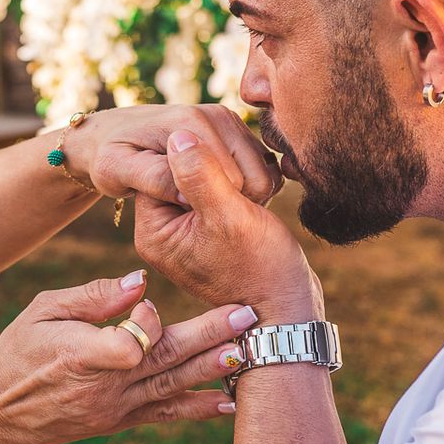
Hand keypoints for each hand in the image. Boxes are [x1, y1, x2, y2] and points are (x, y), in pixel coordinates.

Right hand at [0, 270, 256, 443]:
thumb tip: (139, 281)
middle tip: (246, 316)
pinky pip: (166, 414)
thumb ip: (92, 296)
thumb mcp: (43, 311)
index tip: (149, 302)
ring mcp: (116, 407)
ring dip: (214, 369)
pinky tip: (231, 402)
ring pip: (173, 387)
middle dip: (209, 337)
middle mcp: (105, 386)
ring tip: (249, 351)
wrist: (0, 411)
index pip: (130, 342)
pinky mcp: (122, 421)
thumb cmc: (20, 350)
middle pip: (164, 360)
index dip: (147, 322)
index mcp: (81, 355)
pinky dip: (200, 409)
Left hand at [65, 105, 280, 208]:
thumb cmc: (108, 160)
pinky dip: (249, 187)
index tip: (185, 211)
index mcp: (188, 123)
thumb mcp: (118, 173)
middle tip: (196, 211)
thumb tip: (186, 189)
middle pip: (250, 171)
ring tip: (207, 205)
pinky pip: (261, 167)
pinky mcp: (234, 131)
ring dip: (243, 195)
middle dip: (231, 199)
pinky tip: (218, 196)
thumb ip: (154, 178)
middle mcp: (212, 114)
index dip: (214, 203)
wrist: (109, 137)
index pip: (227, 177)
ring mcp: (226, 121)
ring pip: (261, 169)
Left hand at [135, 130, 321, 323]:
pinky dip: (245, 186)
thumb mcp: (228, 217)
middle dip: (219, 170)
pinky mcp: (214, 223)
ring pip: (208, 173)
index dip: (196, 159)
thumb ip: (199, 174)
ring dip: (236, 177)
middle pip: (183, 169)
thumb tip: (177, 135)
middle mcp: (165, 228)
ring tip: (254, 205)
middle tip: (243, 195)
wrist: (288, 308)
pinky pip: (223, 186)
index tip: (228, 180)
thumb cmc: (260, 269)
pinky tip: (260, 204)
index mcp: (154, 229)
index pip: (161, 169)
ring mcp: (190, 226)